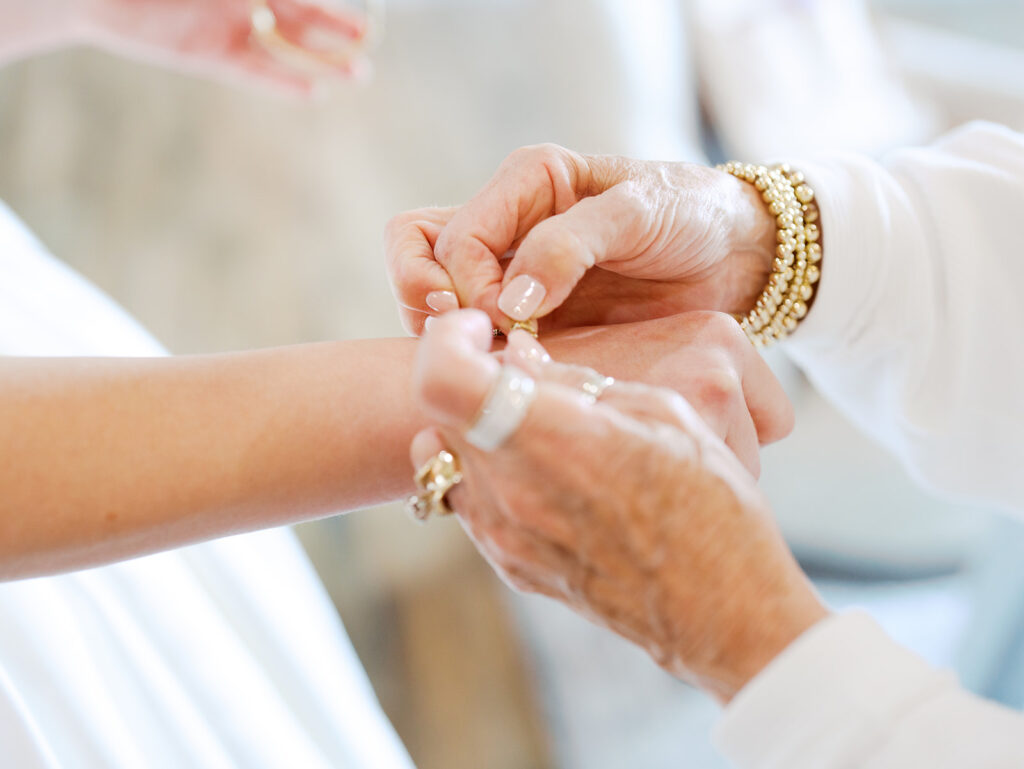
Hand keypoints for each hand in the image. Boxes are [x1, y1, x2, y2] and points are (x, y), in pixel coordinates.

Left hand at [79, 0, 368, 92]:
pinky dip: (284, 82)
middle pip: (303, 16)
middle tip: (370, 42)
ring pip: (288, 46)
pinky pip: (257, 72)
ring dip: (323, 60)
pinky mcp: (213, 55)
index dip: (331, 6)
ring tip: (359, 74)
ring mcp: (231, 27)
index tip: (364, 19)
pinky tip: (314, 92)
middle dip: (337, 29)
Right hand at [386, 145, 776, 333]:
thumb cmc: (691, 215)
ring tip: (500, 362)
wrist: (734, 255)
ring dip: (455, 336)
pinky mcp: (532, 314)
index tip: (505, 318)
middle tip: (488, 343)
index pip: (453, 234)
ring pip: (438, 299)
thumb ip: (569, 246)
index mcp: (528, 182)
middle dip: (442, 308)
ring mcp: (515, 272)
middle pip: (425, 261)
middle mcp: (509, 223)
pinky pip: (482, 334)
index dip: (465, 281)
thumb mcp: (639, 214)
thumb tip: (507, 301)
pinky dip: (485, 357)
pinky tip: (519, 372)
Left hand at [410, 311, 826, 701]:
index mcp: (553, 438)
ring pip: (446, 460)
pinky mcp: (510, 567)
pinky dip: (490, 474)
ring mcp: (504, 537)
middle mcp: (512, 491)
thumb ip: (578, 382)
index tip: (474, 330)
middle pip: (440, 416)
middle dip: (467, 382)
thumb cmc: (712, 508)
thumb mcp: (663, 414)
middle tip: (513, 376)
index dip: (446, 341)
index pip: (444, 380)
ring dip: (475, 429)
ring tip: (535, 426)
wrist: (724, 611)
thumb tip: (518, 357)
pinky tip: (546, 473)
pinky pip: (471, 504)